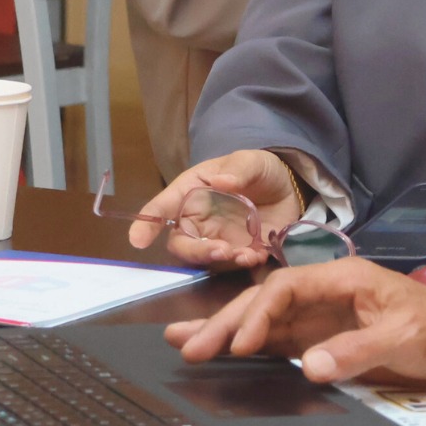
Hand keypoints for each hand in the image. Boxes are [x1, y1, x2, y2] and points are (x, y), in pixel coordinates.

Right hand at [127, 149, 303, 267]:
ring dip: (219, 260)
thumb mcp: (252, 161)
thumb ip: (238, 169)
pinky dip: (243, 262)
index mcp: (191, 192)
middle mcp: (198, 220)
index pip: (163, 208)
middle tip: (220, 250)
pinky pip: (233, 263)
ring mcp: (218, 238)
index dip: (147, 224)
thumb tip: (221, 180)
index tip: (137, 240)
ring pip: (204, 258)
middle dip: (195, 251)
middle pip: (181, 243)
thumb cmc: (259, 170)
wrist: (288, 188)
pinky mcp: (239, 250)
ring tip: (243, 254)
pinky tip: (256, 256)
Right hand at [164, 257, 425, 384]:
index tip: (240, 344)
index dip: (259, 314)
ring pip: (265, 320)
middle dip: (227, 322)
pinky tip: (219, 355)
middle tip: (190, 348)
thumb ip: (357, 350)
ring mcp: (321, 316)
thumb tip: (309, 367)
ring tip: (183, 344)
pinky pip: (278, 342)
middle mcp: (325, 292)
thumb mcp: (403, 339)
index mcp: (343, 278)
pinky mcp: (321, 340)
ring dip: (226, 332)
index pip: (286, 288)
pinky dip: (247, 348)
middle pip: (266, 301)